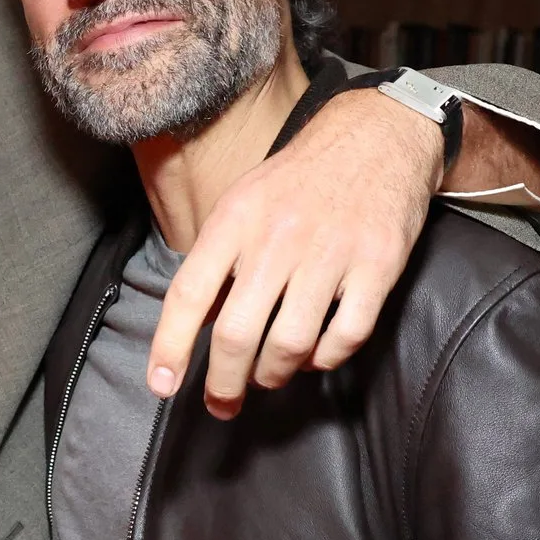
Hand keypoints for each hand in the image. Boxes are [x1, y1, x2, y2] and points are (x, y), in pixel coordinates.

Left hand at [150, 89, 442, 416]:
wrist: (377, 136)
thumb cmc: (300, 181)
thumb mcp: (243, 203)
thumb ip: (218, 259)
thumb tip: (192, 325)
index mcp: (235, 219)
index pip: (188, 293)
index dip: (169, 346)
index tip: (162, 386)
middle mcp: (278, 236)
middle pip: (236, 333)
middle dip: (223, 382)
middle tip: (221, 403)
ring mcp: (330, 252)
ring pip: (290, 344)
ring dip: (273, 374)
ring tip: (268, 376)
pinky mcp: (377, 265)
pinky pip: (346, 337)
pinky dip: (325, 359)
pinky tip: (315, 355)